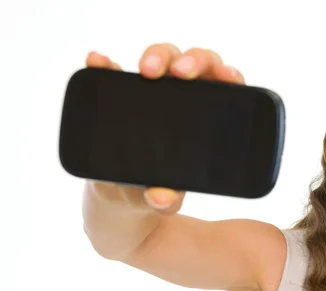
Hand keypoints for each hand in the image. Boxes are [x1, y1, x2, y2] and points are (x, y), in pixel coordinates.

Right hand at [84, 44, 244, 214]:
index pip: (224, 85)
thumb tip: (160, 198)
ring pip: (162, 58)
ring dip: (157, 56)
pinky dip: (104, 64)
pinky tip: (97, 61)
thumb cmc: (157, 191)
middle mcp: (183, 97)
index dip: (228, 74)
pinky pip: (112, 72)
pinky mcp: (119, 95)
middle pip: (195, 64)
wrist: (122, 198)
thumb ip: (168, 199)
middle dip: (191, 60)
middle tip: (179, 74)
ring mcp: (151, 93)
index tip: (226, 76)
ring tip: (146, 71)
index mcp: (207, 116)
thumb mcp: (165, 199)